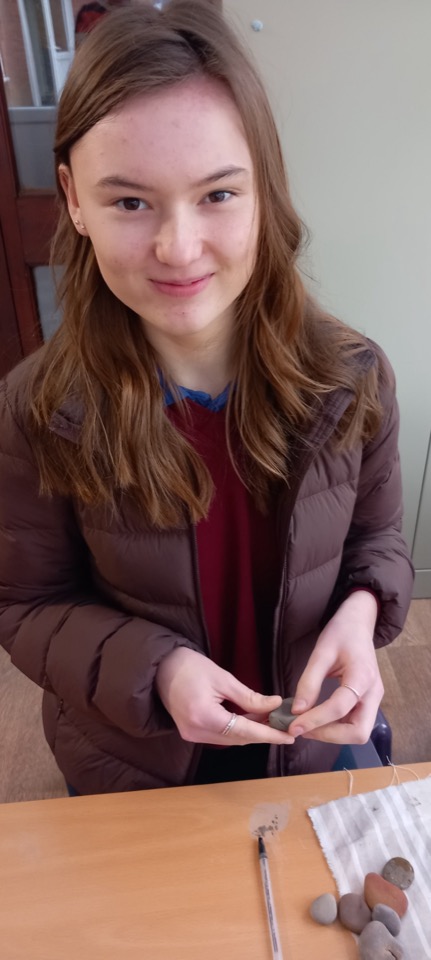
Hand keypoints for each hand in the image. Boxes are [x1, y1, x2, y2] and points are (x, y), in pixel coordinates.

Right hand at [155, 647, 294, 745]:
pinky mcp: (190, 733)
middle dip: (263, 734)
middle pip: (239, 739)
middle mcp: (197, 732)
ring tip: (271, 720)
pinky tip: (251, 720)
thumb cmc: (191, 666)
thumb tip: (275, 705)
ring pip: (230, 739)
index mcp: (205, 717)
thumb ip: (249, 697)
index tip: (289, 737)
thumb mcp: (223, 678)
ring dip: (251, 732)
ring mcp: (192, 735)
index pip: (245, 731)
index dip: (269, 734)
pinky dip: (237, 730)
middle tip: (284, 725)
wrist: (161, 667)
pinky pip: (220, 735)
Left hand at [288, 591, 383, 743]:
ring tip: (305, 726)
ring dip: (331, 734)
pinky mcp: (367, 702)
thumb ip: (309, 681)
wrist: (359, 623)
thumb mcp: (321, 652)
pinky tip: (316, 721)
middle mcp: (374, 693)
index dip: (315, 720)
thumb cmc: (341, 632)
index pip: (340, 707)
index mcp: (363, 676)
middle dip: (329, 735)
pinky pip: (354, 723)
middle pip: (358, 732)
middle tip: (301, 729)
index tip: (292, 725)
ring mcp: (373, 699)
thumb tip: (297, 711)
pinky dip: (335, 728)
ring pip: (358, 732)